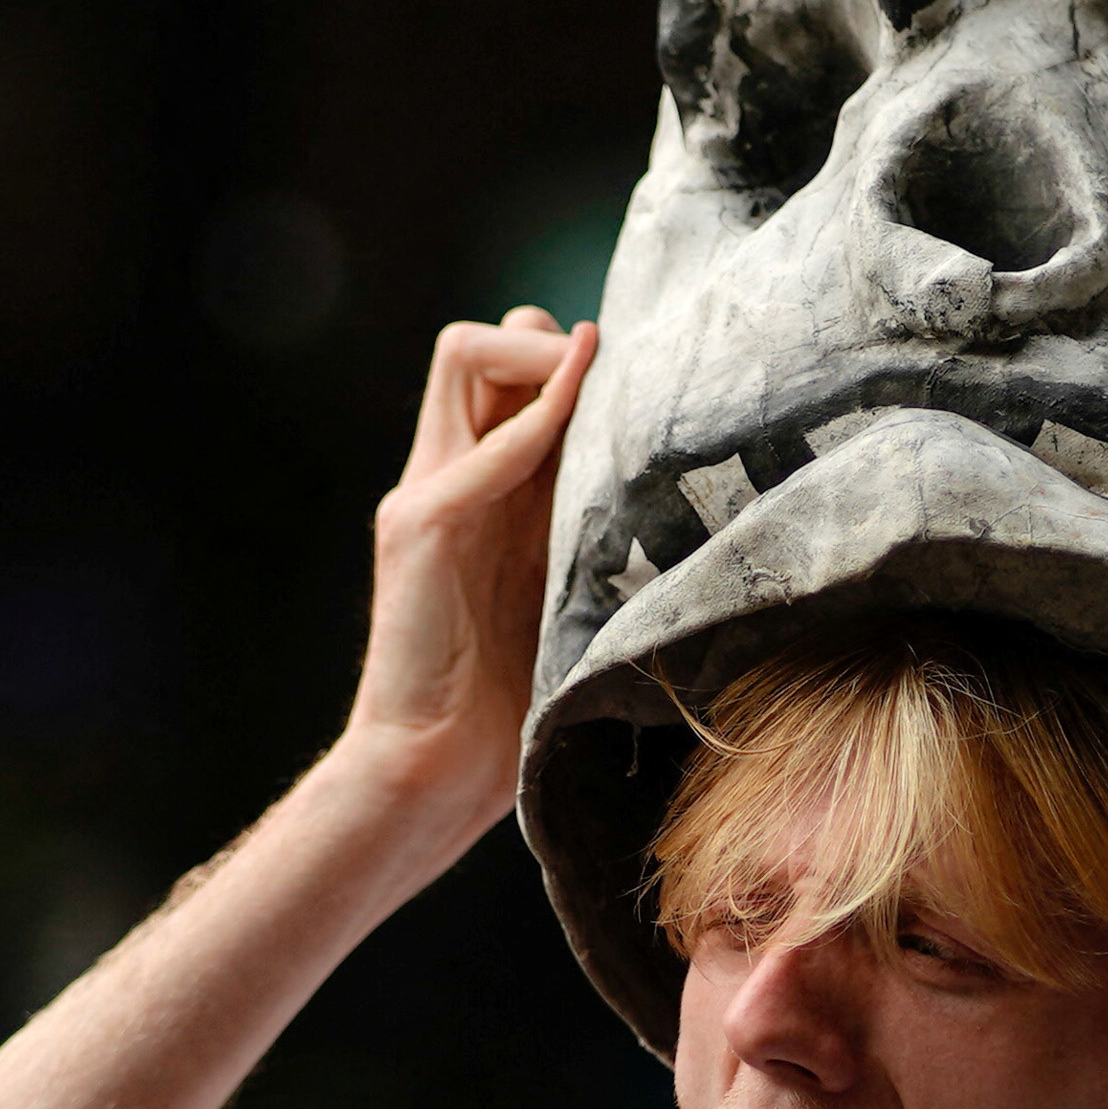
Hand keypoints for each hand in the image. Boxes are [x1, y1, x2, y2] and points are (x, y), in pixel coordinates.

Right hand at [340, 309, 597, 846]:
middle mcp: (445, 475)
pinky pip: (488, 444)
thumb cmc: (513, 699)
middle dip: (547, 343)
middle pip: (481, 347)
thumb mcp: (568, 591)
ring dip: (539, 356)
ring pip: (465, 356)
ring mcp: (426, 494)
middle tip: (613, 386)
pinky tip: (587, 401)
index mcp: (479, 489)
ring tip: (598, 387)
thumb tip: (688, 499)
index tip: (633, 392)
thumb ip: (592, 530)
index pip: (504, 370)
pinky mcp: (420, 525)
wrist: (436, 765)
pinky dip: (542, 412)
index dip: (564, 361)